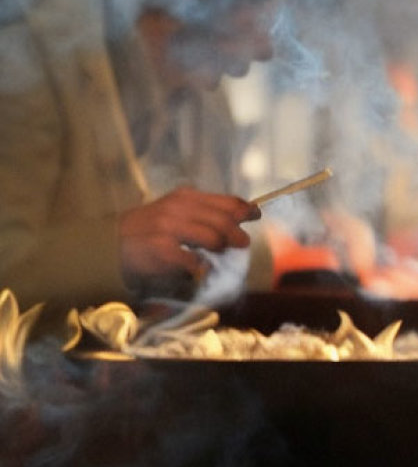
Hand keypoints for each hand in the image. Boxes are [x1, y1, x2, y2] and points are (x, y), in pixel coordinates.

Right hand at [118, 186, 260, 287]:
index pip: (225, 201)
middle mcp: (178, 208)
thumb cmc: (148, 227)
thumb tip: (239, 216)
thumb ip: (203, 211)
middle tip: (243, 243)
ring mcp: (170, 228)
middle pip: (223, 221)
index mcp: (185, 197)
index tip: (256, 215)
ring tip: (220, 253)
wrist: (111, 243)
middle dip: (237, 233)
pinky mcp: (162, 250)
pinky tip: (201, 269)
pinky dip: (201, 266)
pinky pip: (193, 260)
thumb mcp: (175, 210)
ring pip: (212, 238)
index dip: (245, 209)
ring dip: (221, 248)